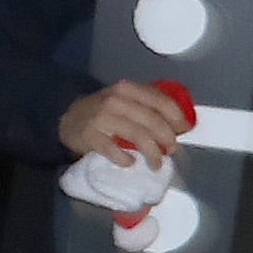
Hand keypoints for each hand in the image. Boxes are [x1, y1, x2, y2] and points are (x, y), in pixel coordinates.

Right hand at [58, 78, 190, 165]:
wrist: (67, 118)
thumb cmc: (103, 111)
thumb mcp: (124, 99)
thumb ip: (147, 106)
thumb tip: (178, 124)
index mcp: (128, 89)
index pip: (161, 101)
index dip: (177, 118)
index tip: (184, 131)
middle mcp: (116, 100)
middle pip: (152, 121)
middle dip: (167, 138)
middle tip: (172, 150)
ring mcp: (102, 118)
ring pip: (138, 136)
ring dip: (153, 153)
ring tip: (156, 163)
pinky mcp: (91, 136)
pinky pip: (115, 150)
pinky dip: (126, 159)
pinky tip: (130, 162)